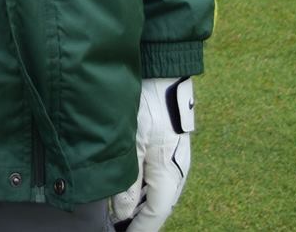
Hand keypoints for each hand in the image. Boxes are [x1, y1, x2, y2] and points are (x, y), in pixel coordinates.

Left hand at [112, 77, 193, 231]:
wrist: (165, 78)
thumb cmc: (148, 108)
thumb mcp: (132, 145)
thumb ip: (128, 181)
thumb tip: (123, 212)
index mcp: (170, 176)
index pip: (155, 214)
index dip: (139, 229)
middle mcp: (177, 172)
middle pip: (158, 206)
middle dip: (140, 220)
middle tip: (118, 226)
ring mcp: (175, 161)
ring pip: (158, 193)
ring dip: (141, 204)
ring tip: (119, 212)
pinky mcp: (169, 150)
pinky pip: (158, 179)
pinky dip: (143, 188)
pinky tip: (129, 187)